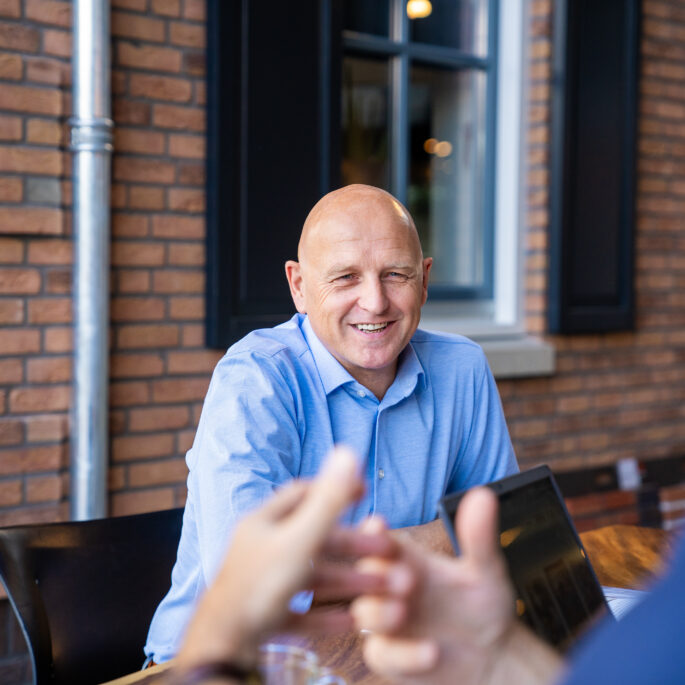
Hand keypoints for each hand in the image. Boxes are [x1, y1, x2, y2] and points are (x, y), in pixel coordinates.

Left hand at [176, 446, 395, 669]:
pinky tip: (351, 620)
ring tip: (380, 589)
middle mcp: (259, 548)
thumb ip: (328, 501)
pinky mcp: (262, 617)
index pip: (302, 493)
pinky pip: (300, 611)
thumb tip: (346, 451)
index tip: (364, 492)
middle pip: (314, 540)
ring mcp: (260, 583)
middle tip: (385, 549)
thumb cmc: (259, 588)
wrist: (224, 649)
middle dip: (353, 546)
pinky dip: (326, 614)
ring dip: (347, 581)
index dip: (334, 489)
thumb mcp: (301, 540)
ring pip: (311, 577)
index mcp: (263, 522)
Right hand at [352, 487, 562, 684]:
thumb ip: (479, 537)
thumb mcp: (486, 570)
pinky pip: (382, 654)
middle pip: (364, 574)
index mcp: (407, 559)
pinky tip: (431, 652)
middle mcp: (390, 587)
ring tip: (403, 612)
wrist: (494, 658)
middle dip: (376, 573)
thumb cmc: (483, 605)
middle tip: (403, 577)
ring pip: (363, 613)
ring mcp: (387, 623)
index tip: (378, 526)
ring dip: (379, 612)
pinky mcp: (390, 657)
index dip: (372, 532)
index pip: (379, 539)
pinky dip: (404, 654)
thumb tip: (483, 495)